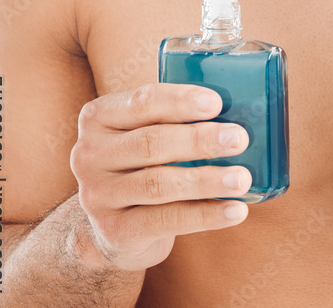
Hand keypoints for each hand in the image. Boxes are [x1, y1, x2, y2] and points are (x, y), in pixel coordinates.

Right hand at [70, 83, 250, 270]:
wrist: (113, 225)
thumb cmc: (142, 163)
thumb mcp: (144, 132)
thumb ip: (174, 118)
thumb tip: (237, 108)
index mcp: (98, 117)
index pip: (142, 102)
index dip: (180, 101)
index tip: (216, 103)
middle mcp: (90, 154)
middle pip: (152, 142)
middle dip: (199, 140)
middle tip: (239, 138)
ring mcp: (97, 195)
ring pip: (159, 184)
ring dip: (207, 180)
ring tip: (242, 178)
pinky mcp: (115, 231)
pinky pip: (166, 220)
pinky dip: (206, 215)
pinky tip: (235, 210)